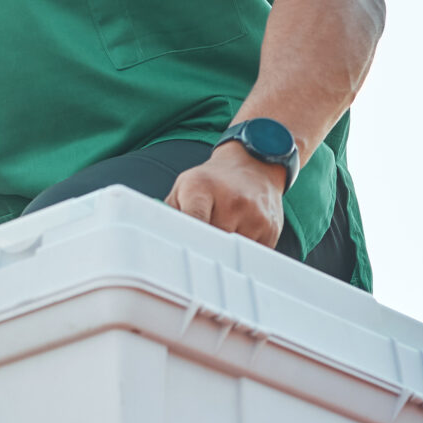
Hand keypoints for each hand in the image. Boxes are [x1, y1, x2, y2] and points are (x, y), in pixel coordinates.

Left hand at [166, 142, 287, 248]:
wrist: (254, 164)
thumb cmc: (212, 180)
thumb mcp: (184, 187)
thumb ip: (167, 214)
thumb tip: (151, 242)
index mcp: (202, 188)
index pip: (192, 222)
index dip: (186, 243)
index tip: (180, 256)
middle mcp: (232, 200)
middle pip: (212, 245)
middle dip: (202, 253)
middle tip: (195, 257)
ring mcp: (254, 216)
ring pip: (232, 256)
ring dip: (223, 257)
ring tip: (219, 241)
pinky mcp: (270, 230)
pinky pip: (251, 258)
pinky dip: (241, 257)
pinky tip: (238, 240)